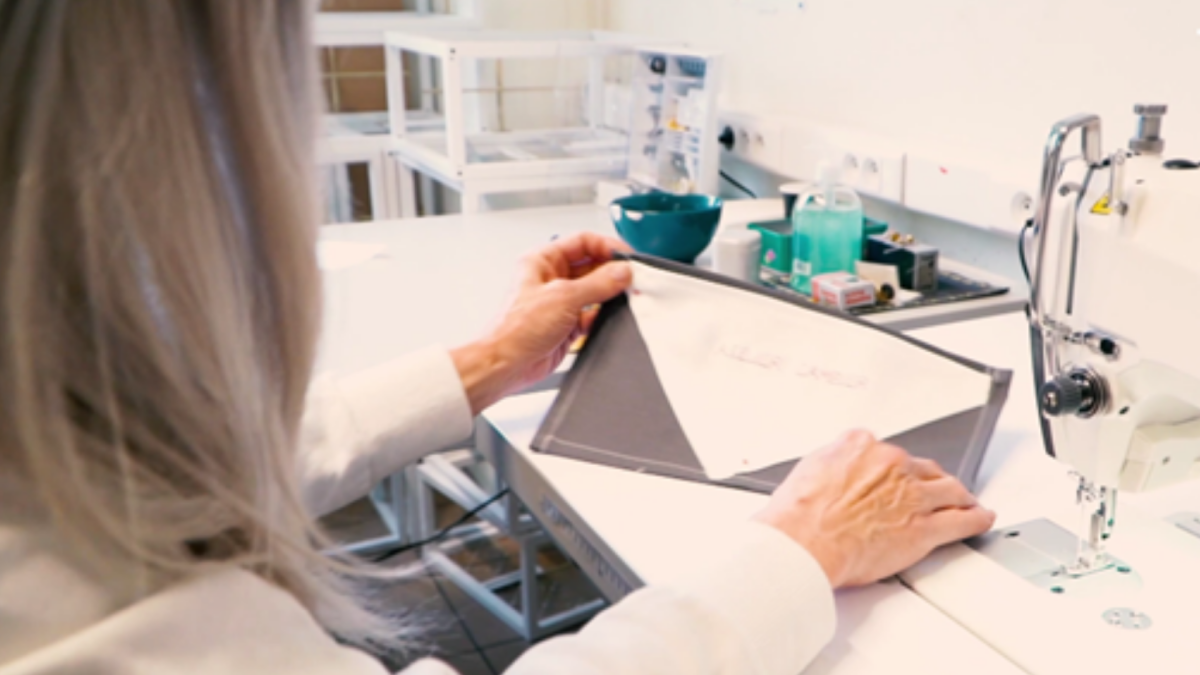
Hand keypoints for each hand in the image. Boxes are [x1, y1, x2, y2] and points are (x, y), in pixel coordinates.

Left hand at [451, 233, 631, 414]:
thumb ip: (597, 283)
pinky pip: (593, 313)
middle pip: (591, 264)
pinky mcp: (567, 324)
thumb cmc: (515, 329)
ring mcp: (560, 302)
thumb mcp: (563, 298)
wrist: (506, 364)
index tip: (626, 257)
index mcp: (543, 260)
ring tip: (625, 294)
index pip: (583, 241)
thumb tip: (621, 272)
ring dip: (610, 293)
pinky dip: (604, 314)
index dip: (607, 246)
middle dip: (612, 270)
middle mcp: (551, 278)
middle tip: (631, 277)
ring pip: (594, 290)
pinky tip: (611, 315)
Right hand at [753, 430, 994, 588]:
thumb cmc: (800, 515)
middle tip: (929, 489)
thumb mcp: (808, 468)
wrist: (805, 542)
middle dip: (928, 479)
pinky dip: (975, 519)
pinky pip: (961, 521)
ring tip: (965, 501)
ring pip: (948, 489)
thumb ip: (832, 461)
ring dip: (958, 495)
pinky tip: (980, 518)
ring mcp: (912, 495)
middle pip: (923, 467)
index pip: (888, 450)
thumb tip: (836, 467)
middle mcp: (892, 464)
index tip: (895, 474)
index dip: (893, 466)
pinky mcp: (924, 527)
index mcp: (862, 446)